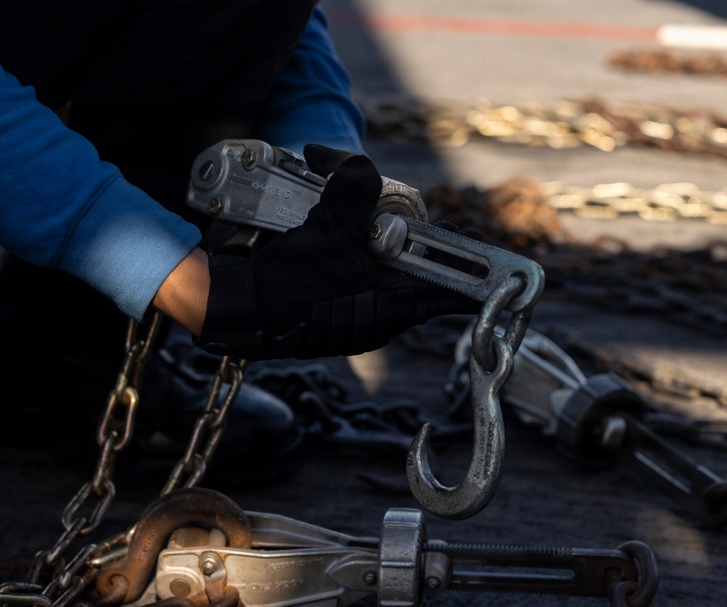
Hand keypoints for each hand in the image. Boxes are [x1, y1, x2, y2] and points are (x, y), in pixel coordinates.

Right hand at [195, 151, 476, 359]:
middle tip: (402, 217)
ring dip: (381, 248)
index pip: (453, 292)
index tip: (489, 252)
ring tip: (358, 222)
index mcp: (394, 306)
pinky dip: (358, 260)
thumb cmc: (286, 280)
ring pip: (390, 278)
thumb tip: (365, 167)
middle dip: (415, 243)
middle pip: (421, 276)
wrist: (237, 310)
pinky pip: (363, 284)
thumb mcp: (325, 227)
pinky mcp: (340, 316)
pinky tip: (338, 240)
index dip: (474, 270)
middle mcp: (384, 318)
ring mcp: (361, 319)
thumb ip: (354, 190)